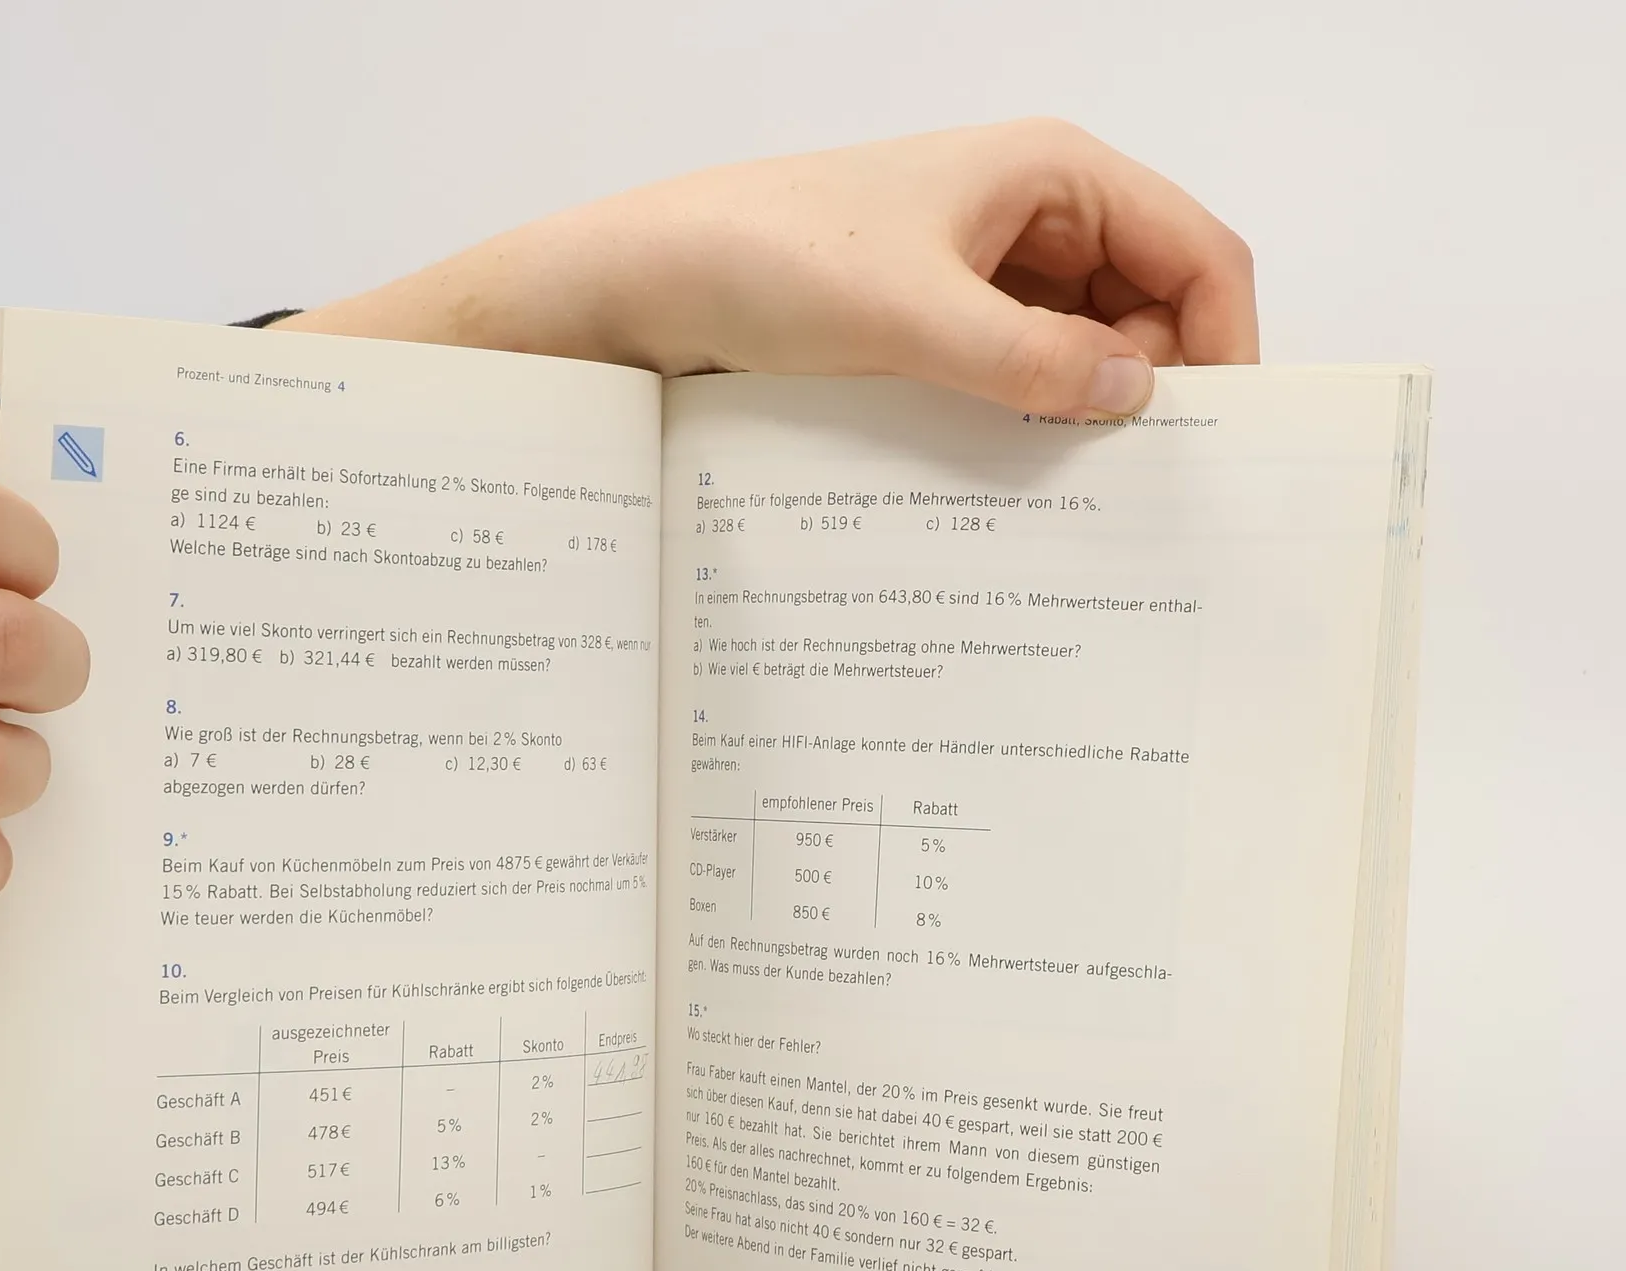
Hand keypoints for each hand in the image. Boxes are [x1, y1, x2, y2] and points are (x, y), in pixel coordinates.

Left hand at [287, 120, 1255, 416]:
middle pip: (1151, 310)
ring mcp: (983, 276)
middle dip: (1153, 393)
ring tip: (1072, 503)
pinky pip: (1017, 380)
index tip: (1212, 447)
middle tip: (1136, 496)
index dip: (1222, 346)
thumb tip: (1138, 399)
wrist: (640, 286)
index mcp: (1051, 175)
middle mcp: (1031, 219)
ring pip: (1083, 354)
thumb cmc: (767, 259)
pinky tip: (1014, 486)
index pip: (1197, 254)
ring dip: (1085, 418)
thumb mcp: (912, 315)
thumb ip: (1031, 362)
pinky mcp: (936, 329)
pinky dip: (1028, 427)